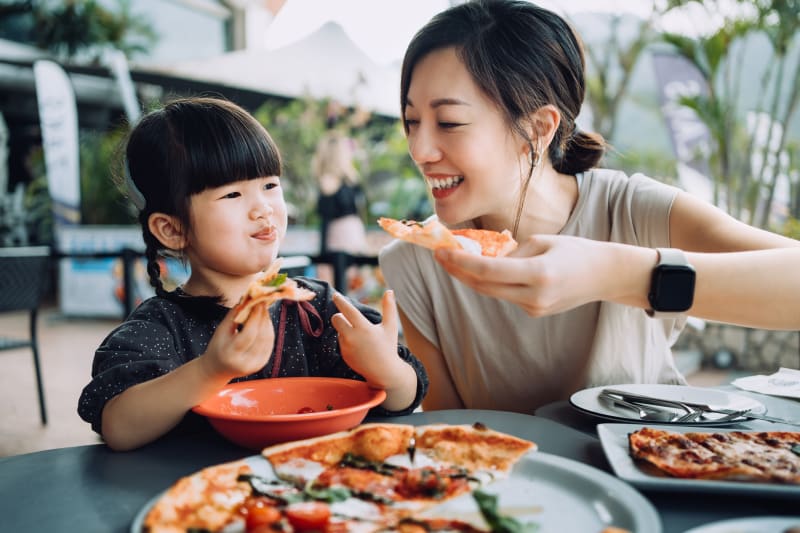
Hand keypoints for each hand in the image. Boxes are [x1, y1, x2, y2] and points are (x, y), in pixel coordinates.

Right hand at [201, 303, 274, 379]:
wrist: (217, 369)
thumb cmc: (217, 346)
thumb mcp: (221, 330)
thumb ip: (234, 315)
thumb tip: (247, 297)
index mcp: (230, 354)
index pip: (249, 334)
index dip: (256, 317)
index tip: (258, 302)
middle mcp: (244, 362)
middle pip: (261, 336)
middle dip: (263, 317)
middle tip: (263, 302)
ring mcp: (254, 365)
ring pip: (268, 339)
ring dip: (268, 322)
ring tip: (263, 310)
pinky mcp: (261, 364)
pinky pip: (269, 344)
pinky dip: (269, 330)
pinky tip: (265, 321)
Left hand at [331, 290, 402, 387]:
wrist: (383, 372)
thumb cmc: (388, 347)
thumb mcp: (390, 327)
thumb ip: (389, 308)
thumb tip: (389, 291)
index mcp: (364, 328)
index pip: (347, 310)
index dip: (340, 301)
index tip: (335, 295)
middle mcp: (352, 337)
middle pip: (336, 319)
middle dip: (340, 316)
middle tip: (348, 317)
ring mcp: (346, 347)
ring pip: (339, 330)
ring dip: (345, 329)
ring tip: (360, 337)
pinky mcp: (344, 355)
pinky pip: (341, 342)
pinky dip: (347, 340)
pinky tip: (359, 347)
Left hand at [434, 234, 617, 316]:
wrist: (605, 275)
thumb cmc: (576, 251)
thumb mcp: (542, 241)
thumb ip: (511, 252)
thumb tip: (484, 259)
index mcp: (538, 274)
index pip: (488, 271)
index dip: (461, 262)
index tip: (441, 252)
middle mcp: (534, 296)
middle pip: (484, 287)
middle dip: (459, 272)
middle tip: (441, 256)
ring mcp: (534, 308)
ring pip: (492, 293)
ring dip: (472, 278)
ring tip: (455, 261)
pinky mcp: (535, 312)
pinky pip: (506, 295)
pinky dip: (493, 283)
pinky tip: (485, 271)